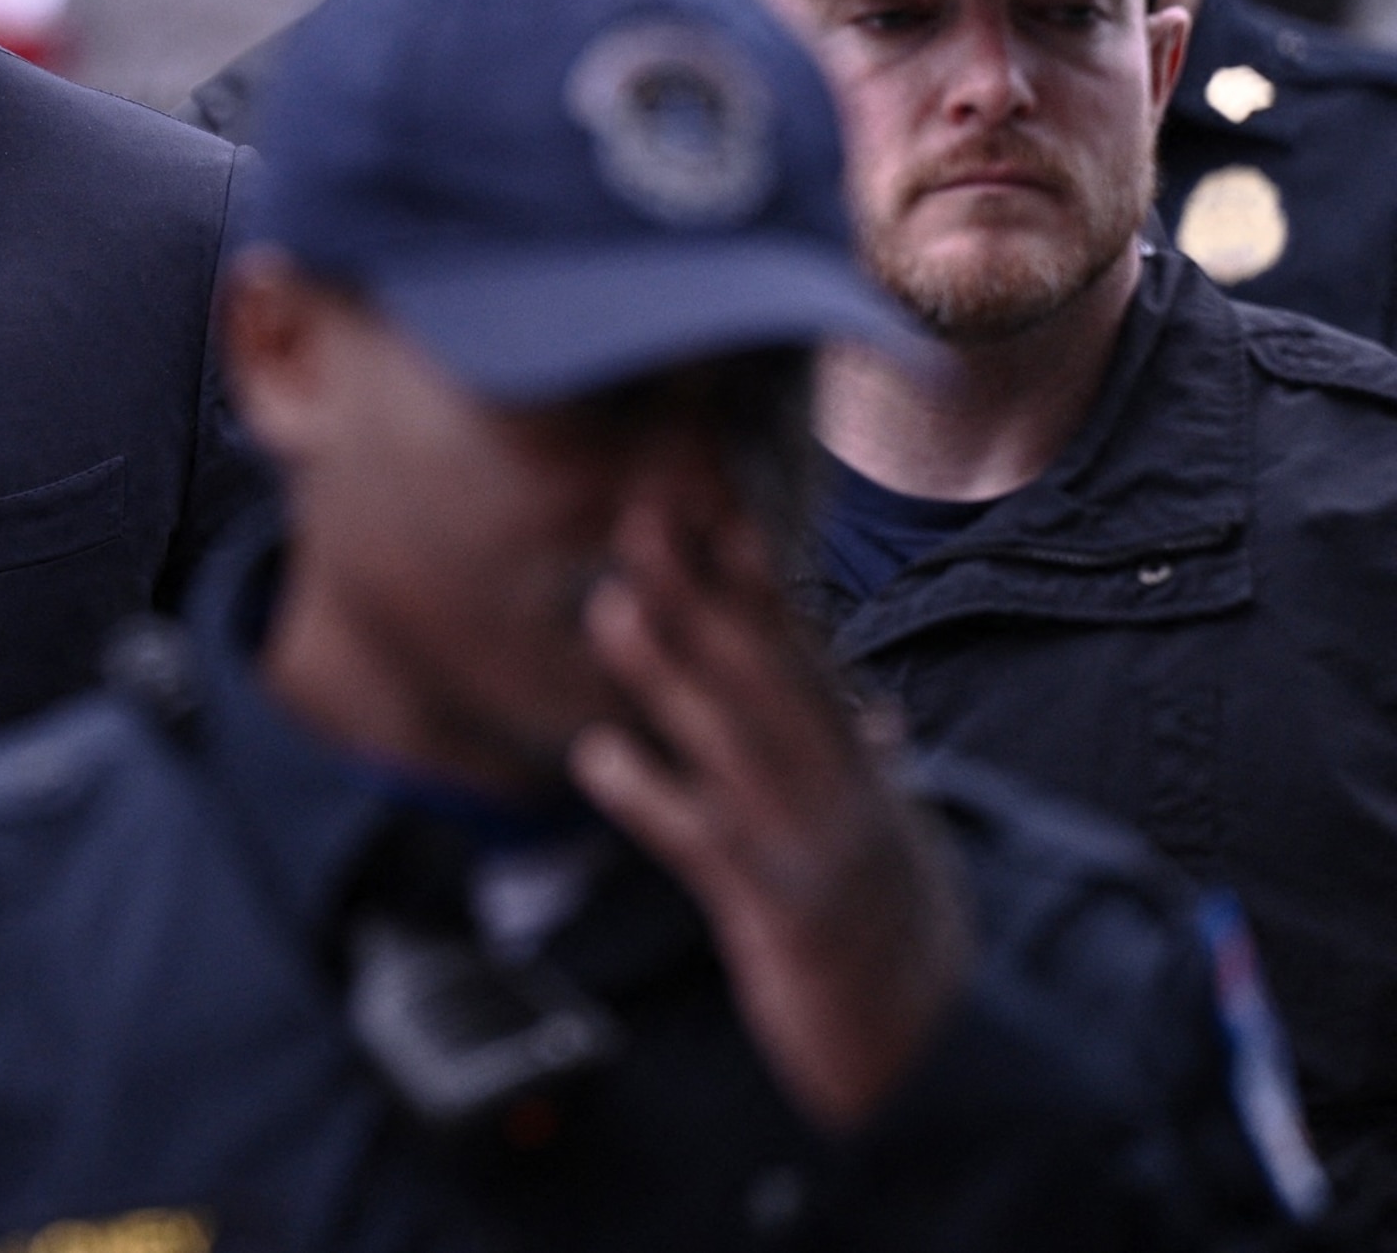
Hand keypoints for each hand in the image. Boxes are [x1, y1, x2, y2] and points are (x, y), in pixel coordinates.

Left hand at [568, 497, 968, 1131]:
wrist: (928, 1035)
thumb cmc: (879, 909)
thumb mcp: (874, 815)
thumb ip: (854, 752)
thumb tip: (872, 709)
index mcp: (852, 749)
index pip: (800, 639)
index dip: (750, 564)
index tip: (702, 490)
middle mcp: (840, 778)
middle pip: (766, 669)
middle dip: (700, 588)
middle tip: (641, 513)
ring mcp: (810, 840)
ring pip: (735, 740)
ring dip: (670, 673)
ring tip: (611, 607)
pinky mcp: (778, 911)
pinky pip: (707, 846)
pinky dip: (653, 798)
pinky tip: (597, 757)